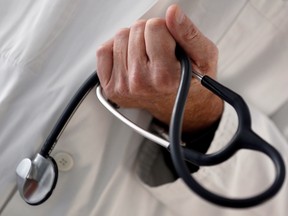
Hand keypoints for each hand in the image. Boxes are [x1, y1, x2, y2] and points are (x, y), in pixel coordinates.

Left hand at [96, 4, 222, 131]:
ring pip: (120, 37)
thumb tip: (173, 13)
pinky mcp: (111, 88)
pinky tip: (131, 59)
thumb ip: (188, 33)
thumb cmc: (191, 83)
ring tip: (147, 57)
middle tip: (159, 52)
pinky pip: (103, 52)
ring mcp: (123, 86)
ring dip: (134, 41)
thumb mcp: (203, 57)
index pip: (154, 26)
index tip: (170, 44)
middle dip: (150, 35)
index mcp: (165, 77)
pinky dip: (116, 49)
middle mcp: (141, 83)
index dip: (165, 30)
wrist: (182, 107)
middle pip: (136, 29)